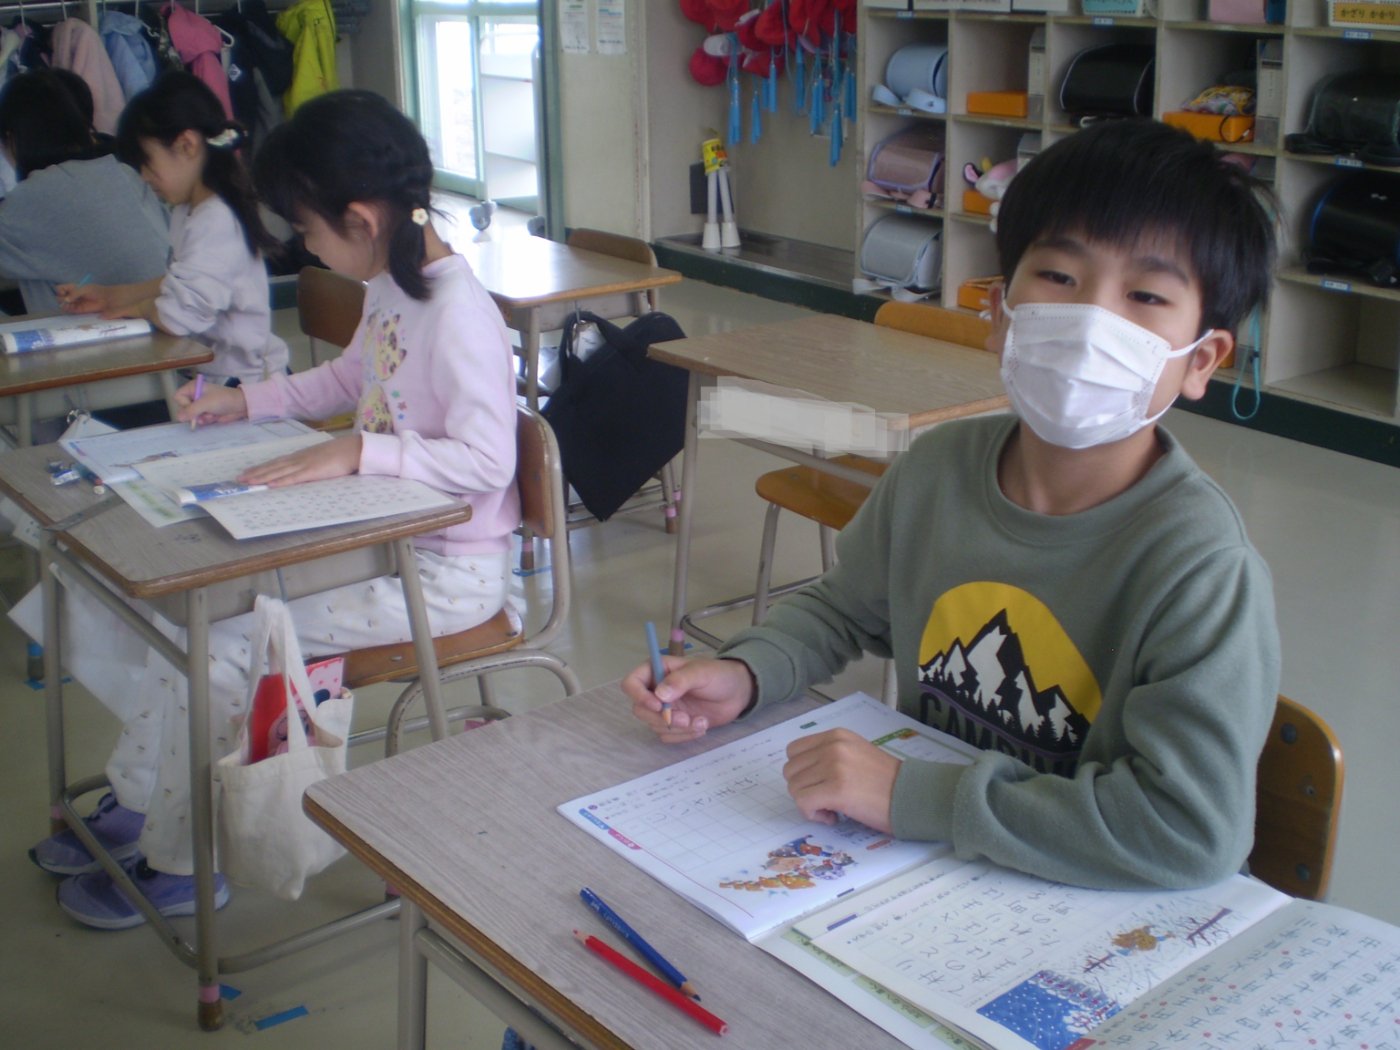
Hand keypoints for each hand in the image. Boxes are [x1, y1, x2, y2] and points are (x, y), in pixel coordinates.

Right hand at [55, 283, 108, 313]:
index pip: (59, 288)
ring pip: (62, 304)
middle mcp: (70, 295)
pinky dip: (67, 309)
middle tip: (66, 300)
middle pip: (59, 297)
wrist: (105, 299)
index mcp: (71, 287)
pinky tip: (70, 308)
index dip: (59, 291)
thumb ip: (75, 293)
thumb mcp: (84, 289)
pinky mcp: (77, 309)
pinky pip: (68, 310)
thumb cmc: (95, 291)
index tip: (63, 293)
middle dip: (60, 299)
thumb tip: (66, 299)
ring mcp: (73, 302)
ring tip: (69, 304)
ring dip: (63, 305)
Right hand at [174, 381, 246, 425]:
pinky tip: (214, 417)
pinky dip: (206, 420)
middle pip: (184, 408)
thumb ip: (191, 410)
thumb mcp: (206, 403)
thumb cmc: (223, 400)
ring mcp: (201, 405)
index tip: (194, 407)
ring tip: (211, 415)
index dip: (184, 404)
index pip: (178, 397)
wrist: (240, 406)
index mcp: (193, 387)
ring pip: (192, 416)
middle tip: (203, 413)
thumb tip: (178, 418)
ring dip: (201, 418)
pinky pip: (199, 419)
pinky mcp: (206, 412)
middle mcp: (195, 395)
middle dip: (194, 413)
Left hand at [239, 433, 361, 486]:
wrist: (354, 449)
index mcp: (302, 456)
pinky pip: (293, 478)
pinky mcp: (312, 472)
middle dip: (255, 472)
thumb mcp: (322, 458)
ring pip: (278, 472)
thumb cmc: (342, 454)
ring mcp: (304, 465)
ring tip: (247, 481)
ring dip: (261, 477)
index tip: (249, 472)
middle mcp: (299, 459)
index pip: (277, 462)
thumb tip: (305, 470)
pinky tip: (269, 485)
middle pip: (273, 466)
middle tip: (240, 478)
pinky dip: (280, 481)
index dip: (262, 467)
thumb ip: (312, 463)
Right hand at [621, 655, 754, 743]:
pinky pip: (668, 736)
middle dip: (663, 718)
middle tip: (686, 719)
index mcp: (657, 670)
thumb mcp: (701, 672)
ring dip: (678, 729)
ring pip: (655, 726)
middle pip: (640, 710)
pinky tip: (701, 726)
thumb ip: (680, 681)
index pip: (632, 683)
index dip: (639, 696)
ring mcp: (664, 709)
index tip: (658, 706)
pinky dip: (684, 735)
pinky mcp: (674, 724)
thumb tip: (660, 695)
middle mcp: (655, 690)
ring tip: (702, 721)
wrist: (738, 693)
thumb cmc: (719, 675)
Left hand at [783, 728, 900, 832]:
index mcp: (837, 735)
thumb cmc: (887, 781)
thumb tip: (804, 774)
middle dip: (804, 789)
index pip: (794, 751)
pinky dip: (814, 814)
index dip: (802, 772)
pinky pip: (804, 803)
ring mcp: (833, 766)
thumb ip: (830, 755)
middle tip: (826, 799)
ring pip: (795, 788)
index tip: (820, 784)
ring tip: (833, 808)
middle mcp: (832, 746)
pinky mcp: (836, 789)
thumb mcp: (856, 753)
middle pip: (791, 771)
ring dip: (810, 803)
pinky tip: (834, 816)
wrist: (912, 795)